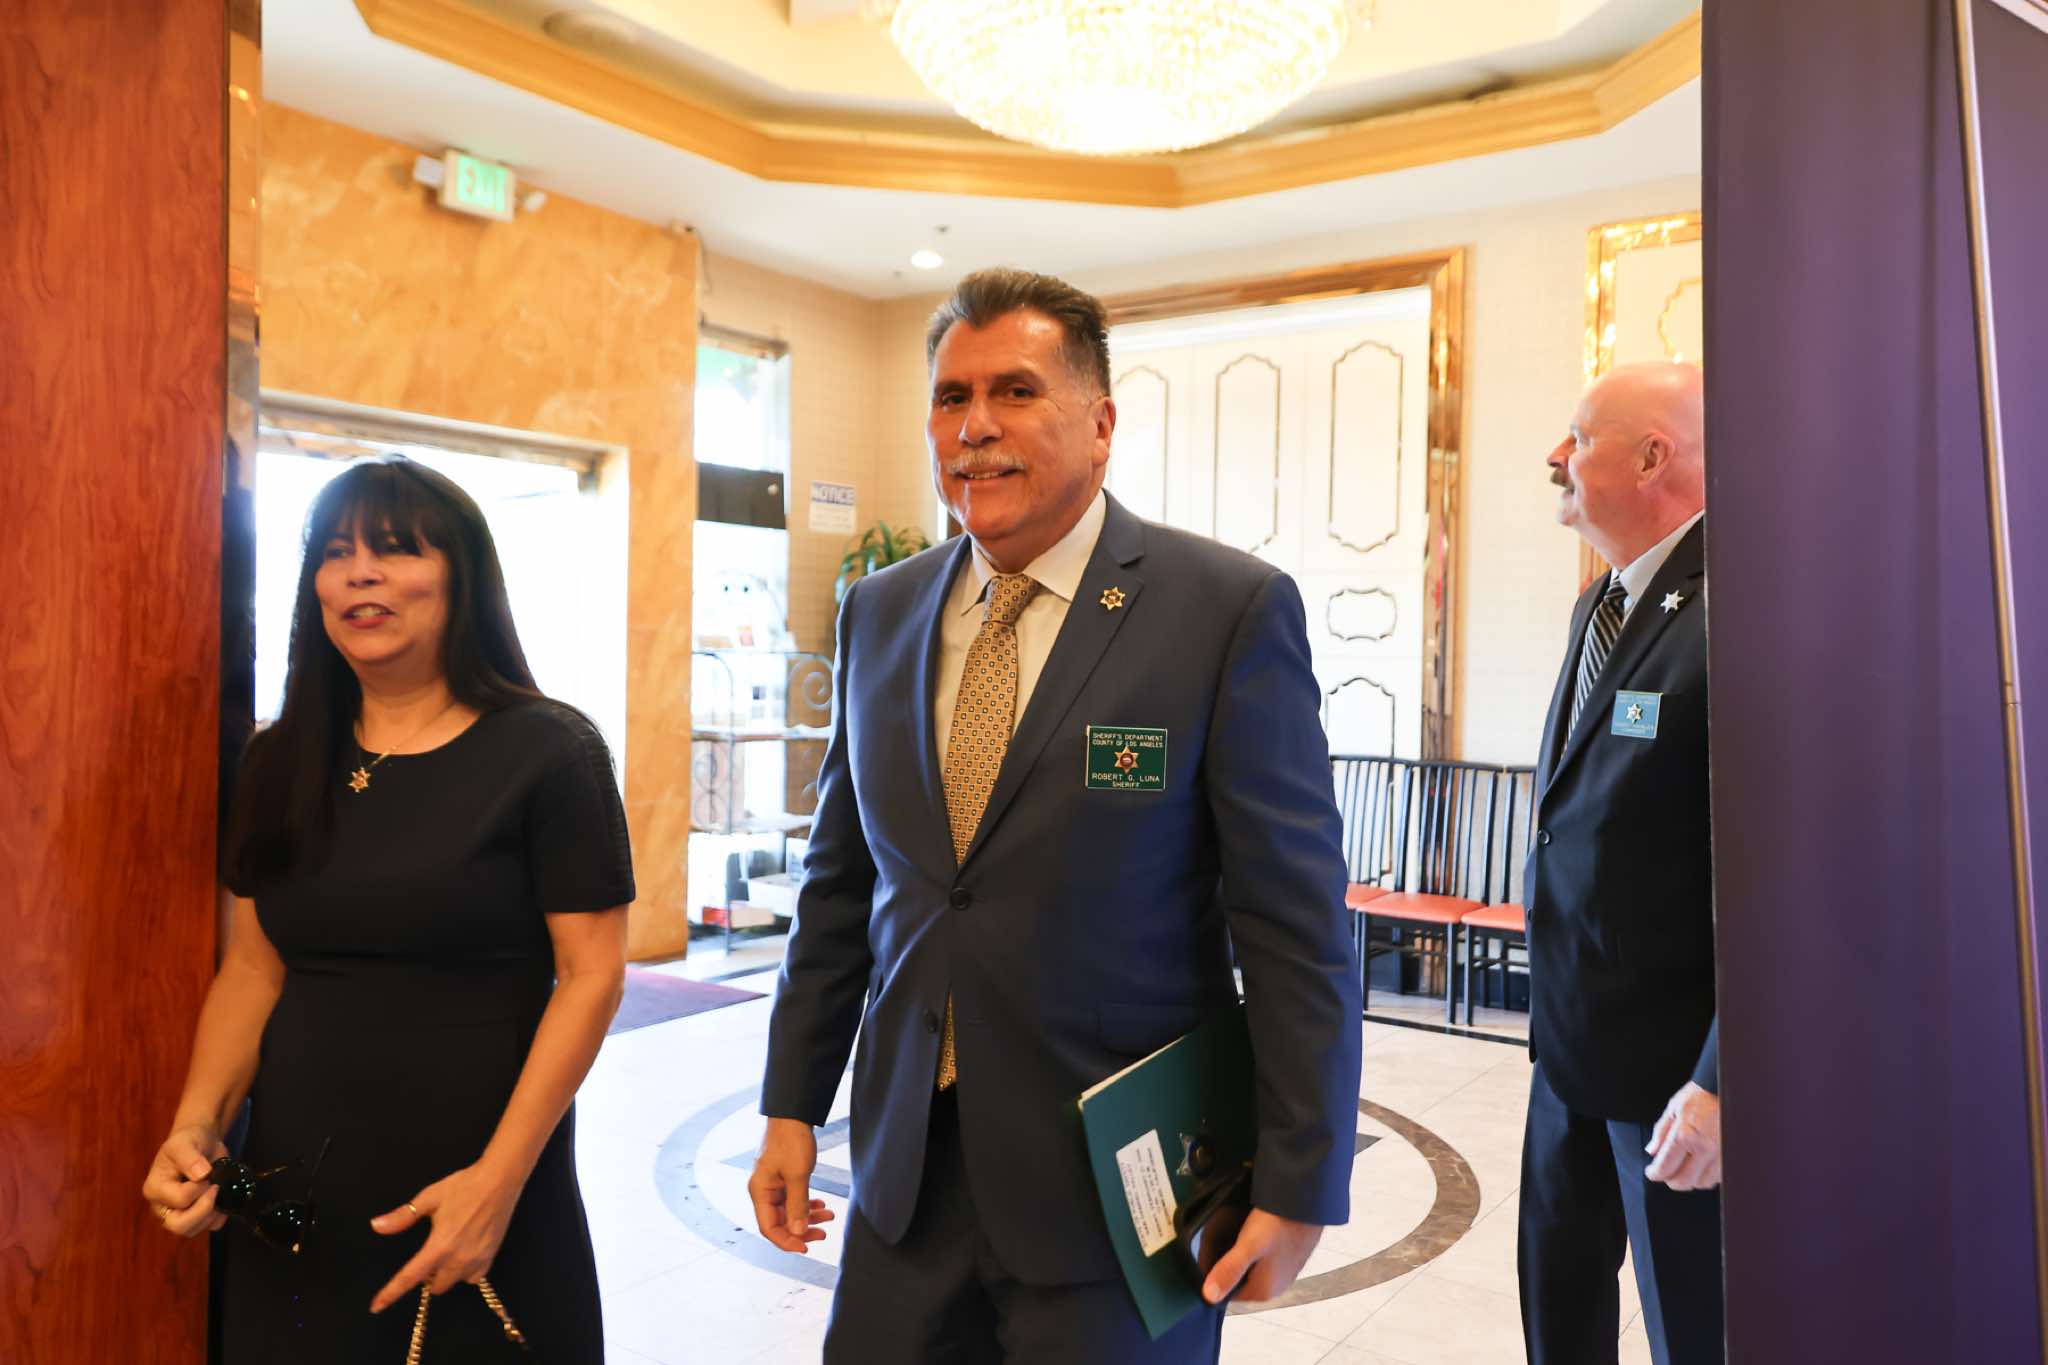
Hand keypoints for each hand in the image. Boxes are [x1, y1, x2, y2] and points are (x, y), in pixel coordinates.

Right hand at [141, 1123, 229, 1237]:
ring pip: (192, 1231)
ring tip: (219, 1192)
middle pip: (179, 1226)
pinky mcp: (194, 1217)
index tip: (207, 1173)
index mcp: (155, 1189)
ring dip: (211, 1215)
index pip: (178, 1199)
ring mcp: (177, 1214)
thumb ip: (190, 1158)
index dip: (197, 1189)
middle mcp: (162, 1206)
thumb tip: (202, 1175)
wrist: (201, 1142)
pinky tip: (223, 1201)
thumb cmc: (188, 1141)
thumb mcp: (184, 1143)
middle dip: (203, 1210)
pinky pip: (208, 1228)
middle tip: (215, 1189)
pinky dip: (219, 1218)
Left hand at [367, 1165, 521, 1312]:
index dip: (391, 1293)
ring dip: (446, 1274)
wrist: (499, 1180)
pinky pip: (473, 1278)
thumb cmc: (463, 1186)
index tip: (376, 1306)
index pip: (409, 1277)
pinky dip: (464, 1272)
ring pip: (454, 1282)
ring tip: (449, 1251)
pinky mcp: (491, 1257)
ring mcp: (477, 1260)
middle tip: (431, 1254)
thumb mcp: (429, 1198)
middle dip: (429, 1276)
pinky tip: (465, 1255)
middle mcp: (458, 1259)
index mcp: (439, 1246)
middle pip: (436, 1287)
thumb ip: (402, 1217)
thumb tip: (376, 1226)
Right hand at [747, 1118, 834, 1253]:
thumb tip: (798, 1232)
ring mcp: (772, 1184)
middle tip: (823, 1234)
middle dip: (801, 1230)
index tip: (806, 1247)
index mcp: (759, 1191)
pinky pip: (792, 1199)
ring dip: (808, 1216)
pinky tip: (821, 1204)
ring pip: (788, 1211)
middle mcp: (763, 1190)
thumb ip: (797, 1206)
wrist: (793, 1114)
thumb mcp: (797, 1175)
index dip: (787, 1241)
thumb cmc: (791, 1140)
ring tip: (829, 1216)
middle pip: (779, 1222)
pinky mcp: (782, 1178)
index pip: (769, 1228)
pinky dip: (806, 1204)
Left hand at [1200, 1208, 1323, 1304]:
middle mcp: (1275, 1287)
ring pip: (1251, 1269)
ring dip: (1240, 1255)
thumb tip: (1208, 1296)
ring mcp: (1284, 1274)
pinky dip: (1254, 1250)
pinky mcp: (1290, 1259)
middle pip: (1239, 1281)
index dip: (1214, 1276)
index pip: (1227, 1293)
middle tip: (1219, 1238)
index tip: (1206, 1253)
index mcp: (1263, 1291)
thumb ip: (1229, 1270)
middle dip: (1227, 1264)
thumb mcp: (1248, 1245)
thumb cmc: (1278, 1223)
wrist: (1308, 1201)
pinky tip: (1251, 1232)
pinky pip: (1263, 1260)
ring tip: (1233, 1233)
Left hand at [1644, 1081, 1721, 1189]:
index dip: (1655, 1174)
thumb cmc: (1699, 1096)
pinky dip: (1706, 1175)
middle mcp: (1704, 1148)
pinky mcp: (1731, 1156)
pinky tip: (1700, 1164)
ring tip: (1684, 1166)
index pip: (1665, 1167)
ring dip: (1690, 1179)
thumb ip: (1661, 1133)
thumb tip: (1652, 1151)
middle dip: (1671, 1180)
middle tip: (1666, 1172)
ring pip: (1702, 1183)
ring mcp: (1720, 1154)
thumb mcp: (1673, 1109)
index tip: (1652, 1172)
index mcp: (1685, 1136)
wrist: (1726, 1089)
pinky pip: (1717, 1177)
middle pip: (1683, 1181)